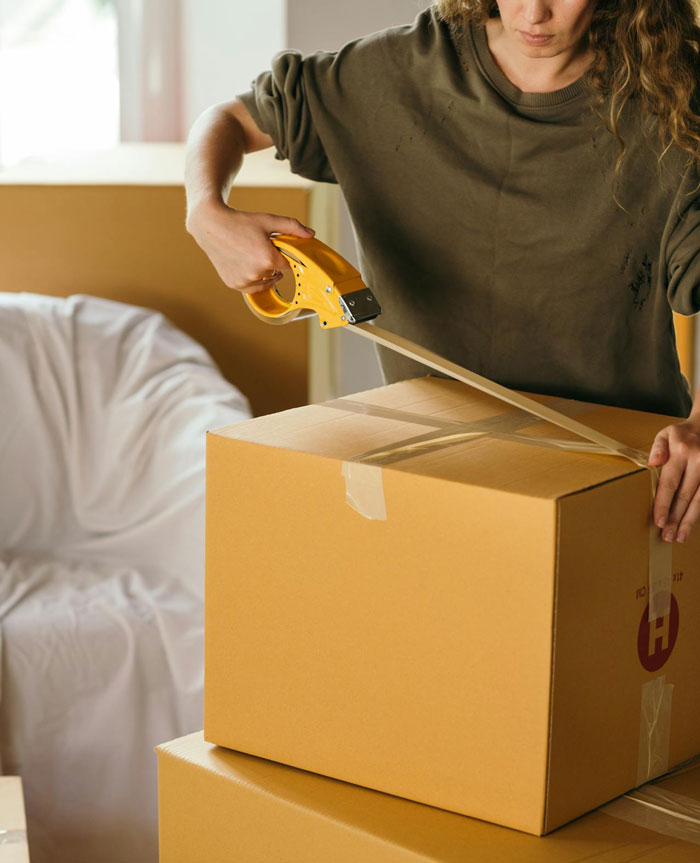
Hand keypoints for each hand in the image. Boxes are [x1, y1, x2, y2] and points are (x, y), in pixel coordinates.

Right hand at [186, 200, 314, 292]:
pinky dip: (251, 278)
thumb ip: (292, 227)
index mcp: (268, 259)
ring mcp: (244, 281)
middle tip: (258, 247)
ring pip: (263, 280)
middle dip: (271, 261)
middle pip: (275, 272)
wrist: (211, 225)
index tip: (279, 250)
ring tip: (250, 253)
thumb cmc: (240, 222)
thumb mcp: (268, 221)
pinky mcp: (234, 285)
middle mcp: (256, 274)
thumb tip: (311, 234)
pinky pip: (251, 286)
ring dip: (262, 271)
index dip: (284, 257)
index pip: (288, 265)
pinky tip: (245, 263)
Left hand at [648, 419, 699, 541]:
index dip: (664, 504)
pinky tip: (690, 525)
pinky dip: (698, 512)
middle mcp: (699, 462)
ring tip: (680, 537)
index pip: (670, 482)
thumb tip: (653, 463)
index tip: (658, 521)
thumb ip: (658, 448)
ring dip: (689, 521)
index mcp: (682, 451)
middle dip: (676, 518)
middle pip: (686, 495)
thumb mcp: (666, 433)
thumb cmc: (682, 434)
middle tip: (667, 536)